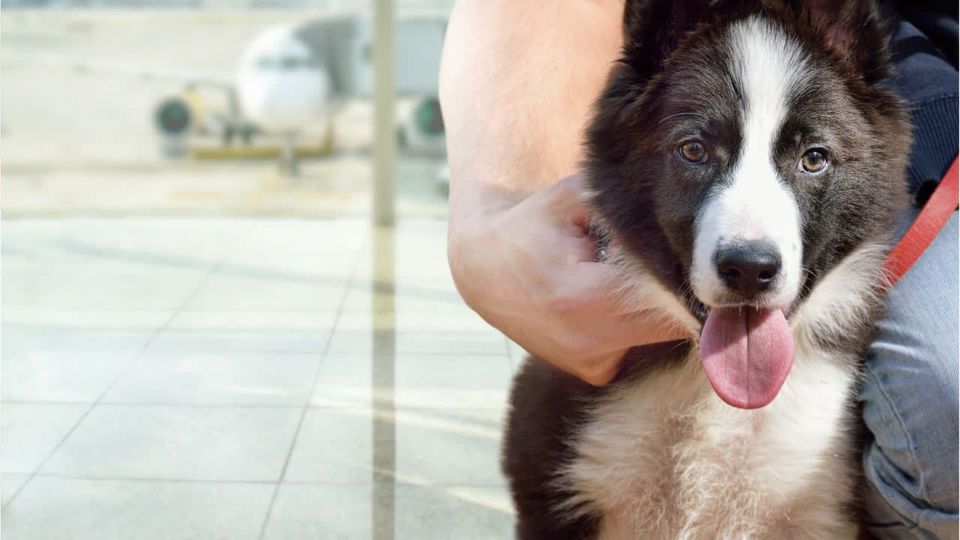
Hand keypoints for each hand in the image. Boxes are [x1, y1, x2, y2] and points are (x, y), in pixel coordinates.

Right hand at [448, 175, 687, 385]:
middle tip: (688, 264)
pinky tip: (616, 298)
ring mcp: (590, 363)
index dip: (689, 276)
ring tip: (633, 274)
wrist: (485, 271)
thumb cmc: (532, 227)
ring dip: (660, 309)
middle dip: (683, 294)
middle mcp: (589, 343)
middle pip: (671, 323)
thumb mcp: (572, 199)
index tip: (699, 257)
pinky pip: (637, 345)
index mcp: (585, 299)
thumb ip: (621, 207)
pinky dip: (638, 323)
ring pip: (658, 336)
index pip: (668, 297)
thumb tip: (680, 220)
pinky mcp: (593, 371)